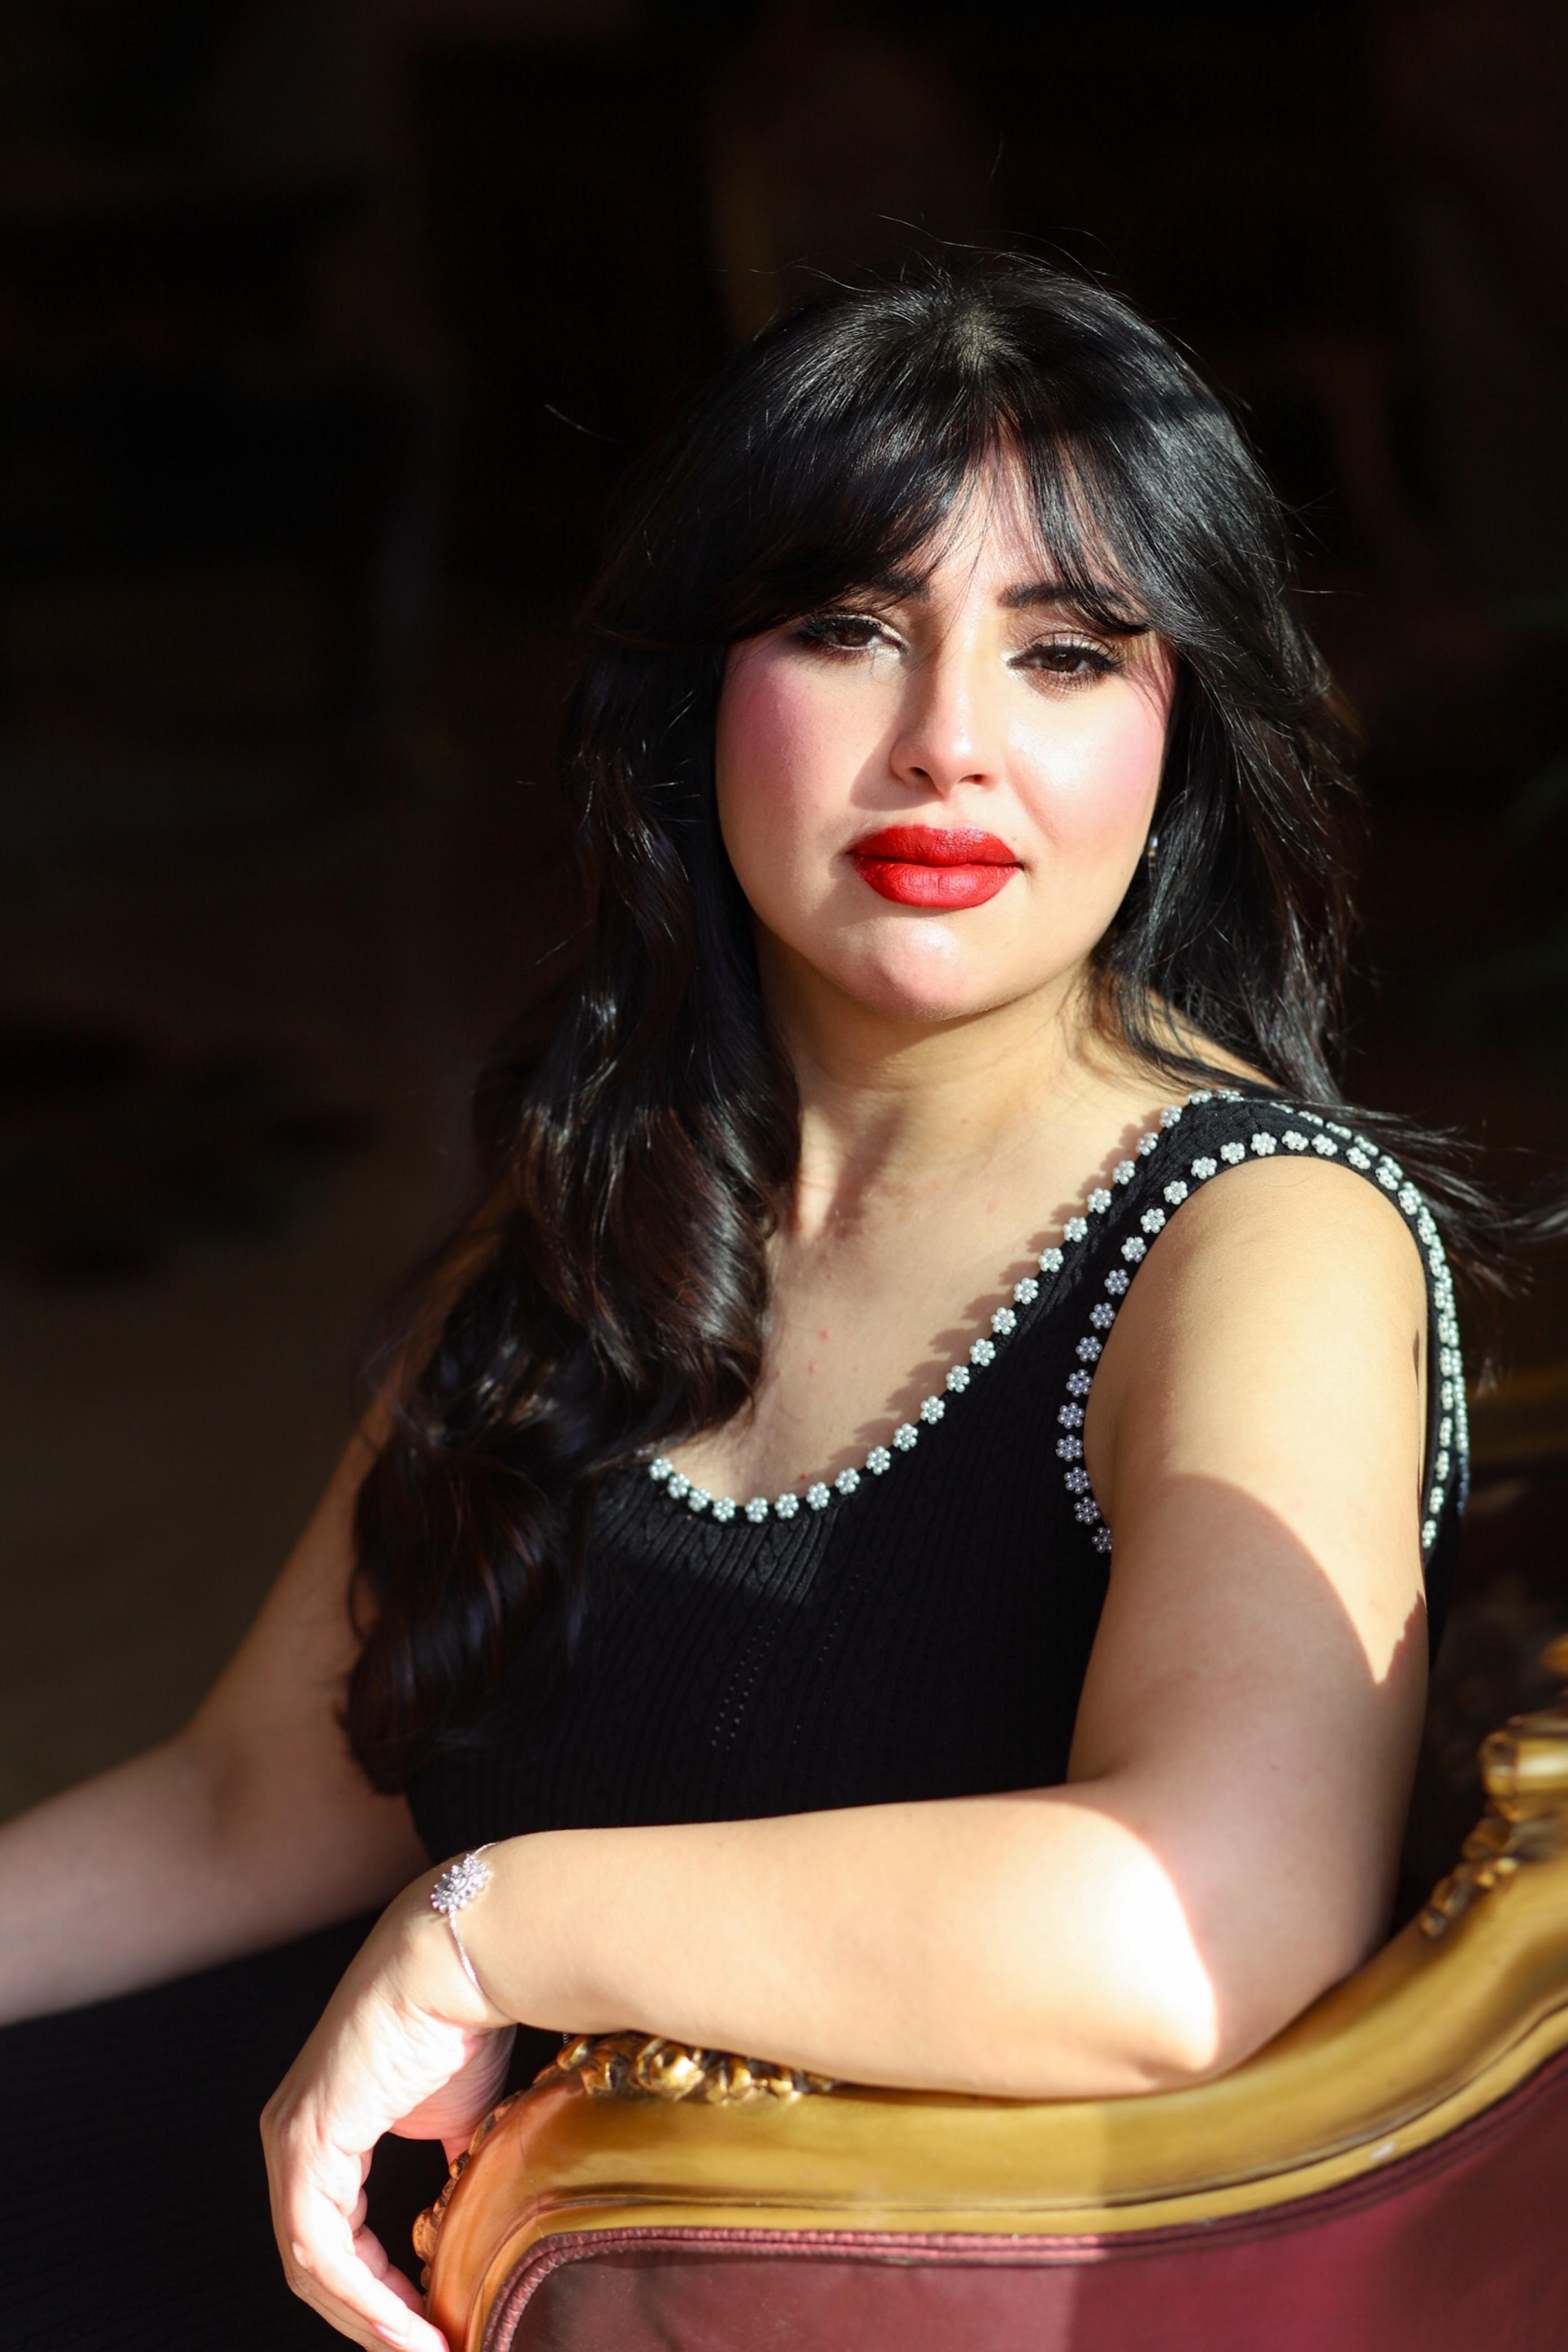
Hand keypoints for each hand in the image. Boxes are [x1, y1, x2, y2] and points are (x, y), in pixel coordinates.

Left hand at [261, 1872, 516, 2349]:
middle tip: (427, 2348)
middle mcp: (292, 2137)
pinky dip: (364, 2295)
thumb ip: (451, 2169)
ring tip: (425, 2347)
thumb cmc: (464, 2020)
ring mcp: (291, 2140)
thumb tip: (473, 2217)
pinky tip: (410, 2322)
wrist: (462, 1962)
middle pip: (317, 2260)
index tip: (429, 2322)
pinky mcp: (303, 2143)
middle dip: (372, 2316)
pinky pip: (321, 2247)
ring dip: (370, 2318)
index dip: (378, 2290)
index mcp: (322, 2128)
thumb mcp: (458, 2116)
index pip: (335, 2235)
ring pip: (312, 2265)